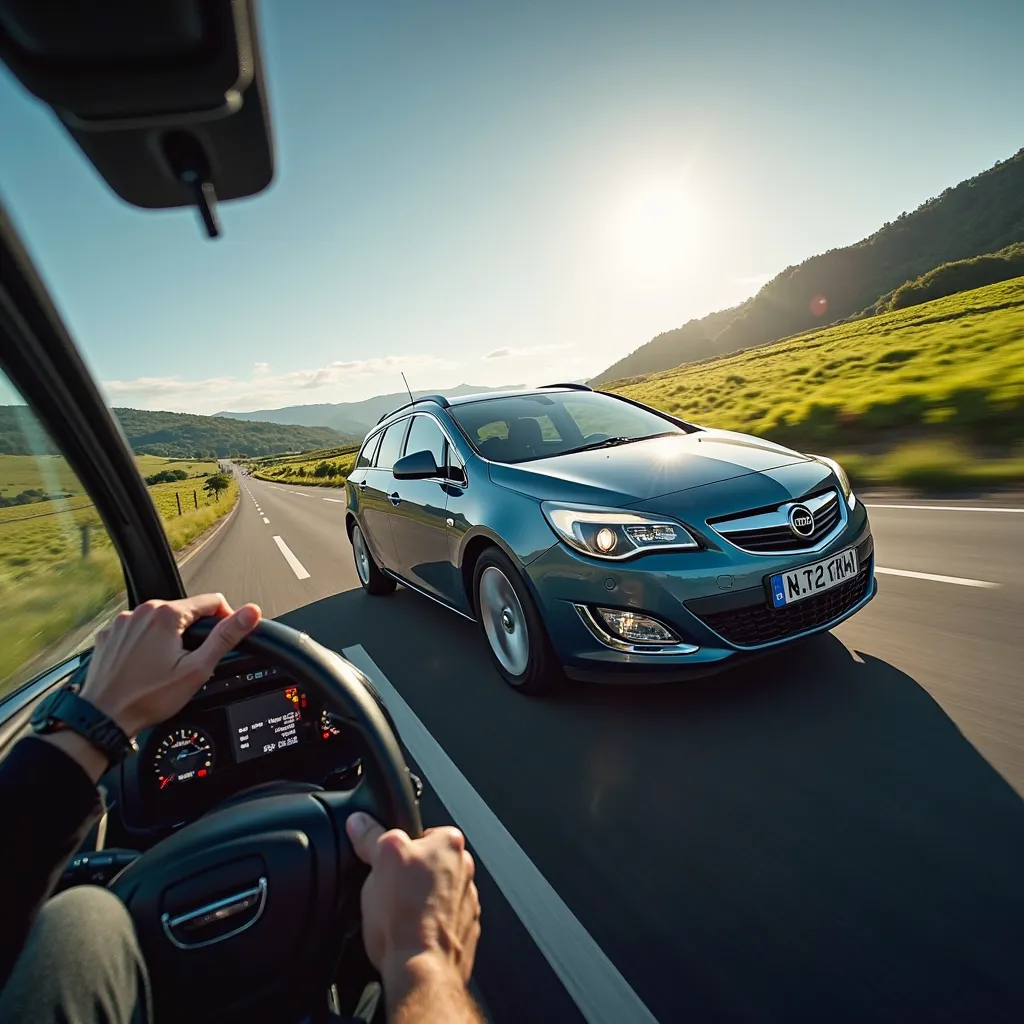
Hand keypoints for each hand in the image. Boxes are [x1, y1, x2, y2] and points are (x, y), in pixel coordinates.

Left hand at [80, 593, 260, 736]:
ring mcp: (123, 622)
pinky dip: (147, 642)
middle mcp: (142, 611)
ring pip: (161, 620)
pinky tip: (146, 665)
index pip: (211, 601)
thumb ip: (226, 636)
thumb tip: (250, 613)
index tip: (223, 640)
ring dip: (171, 636)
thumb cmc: (148, 697)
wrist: (104, 717)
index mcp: (167, 615)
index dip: (226, 619)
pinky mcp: (110, 634)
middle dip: (195, 631)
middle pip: (185, 610)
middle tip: (193, 662)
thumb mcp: (197, 669)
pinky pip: (138, 630)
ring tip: (167, 666)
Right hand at [345, 812, 480, 987]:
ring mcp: (467, 902)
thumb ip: (370, 835)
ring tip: (399, 918)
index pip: (420, 834)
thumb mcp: (380, 860)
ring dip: (420, 902)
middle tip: (388, 893)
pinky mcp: (463, 931)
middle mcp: (465, 870)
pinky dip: (427, 925)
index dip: (398, 850)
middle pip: (427, 864)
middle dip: (408, 877)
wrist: (421, 970)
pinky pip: (440, 920)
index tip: (388, 865)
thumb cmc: (405, 917)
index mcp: (450, 843)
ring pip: (434, 894)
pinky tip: (410, 934)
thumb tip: (360, 822)